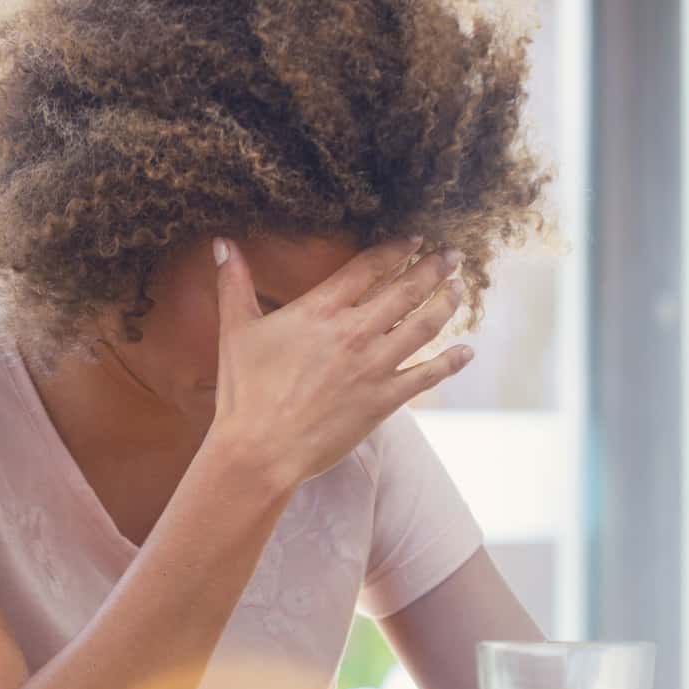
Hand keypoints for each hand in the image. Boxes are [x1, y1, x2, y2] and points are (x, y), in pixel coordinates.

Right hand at [206, 237, 473, 490]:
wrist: (261, 450)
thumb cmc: (244, 392)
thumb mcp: (235, 331)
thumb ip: (233, 284)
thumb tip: (222, 243)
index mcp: (320, 310)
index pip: (368, 267)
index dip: (396, 249)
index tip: (415, 238)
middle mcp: (354, 332)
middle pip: (405, 290)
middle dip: (432, 268)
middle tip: (452, 254)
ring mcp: (373, 366)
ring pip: (423, 325)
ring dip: (446, 303)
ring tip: (459, 288)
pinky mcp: (384, 399)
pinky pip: (426, 375)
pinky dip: (450, 361)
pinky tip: (466, 351)